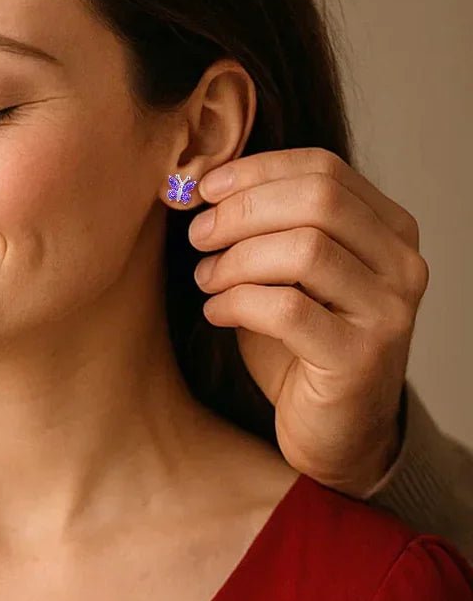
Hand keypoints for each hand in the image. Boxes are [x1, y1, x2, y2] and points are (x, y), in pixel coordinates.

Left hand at [189, 148, 428, 496]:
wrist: (335, 431)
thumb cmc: (301, 346)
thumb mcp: (286, 274)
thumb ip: (265, 227)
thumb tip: (198, 185)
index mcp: (389, 229)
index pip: (324, 168)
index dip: (256, 171)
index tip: (203, 189)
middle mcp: (401, 264)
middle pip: (317, 199)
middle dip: (242, 211)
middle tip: (198, 235)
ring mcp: (388, 311)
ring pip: (305, 250)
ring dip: (236, 260)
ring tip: (207, 280)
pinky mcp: (360, 357)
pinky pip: (287, 309)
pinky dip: (238, 303)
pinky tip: (217, 313)